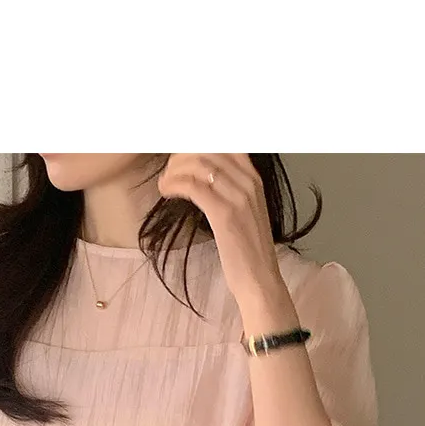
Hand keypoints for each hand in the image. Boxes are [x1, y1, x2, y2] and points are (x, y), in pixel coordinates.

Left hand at [157, 154, 294, 335]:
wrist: (260, 281)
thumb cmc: (248, 252)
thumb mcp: (245, 212)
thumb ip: (231, 191)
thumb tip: (205, 179)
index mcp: (254, 178)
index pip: (225, 144)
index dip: (198, 144)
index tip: (180, 154)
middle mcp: (249, 182)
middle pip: (208, 149)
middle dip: (182, 155)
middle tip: (169, 170)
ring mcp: (238, 197)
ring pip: (199, 165)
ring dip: (175, 170)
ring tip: (164, 182)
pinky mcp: (225, 215)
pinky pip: (193, 187)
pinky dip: (175, 185)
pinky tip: (166, 191)